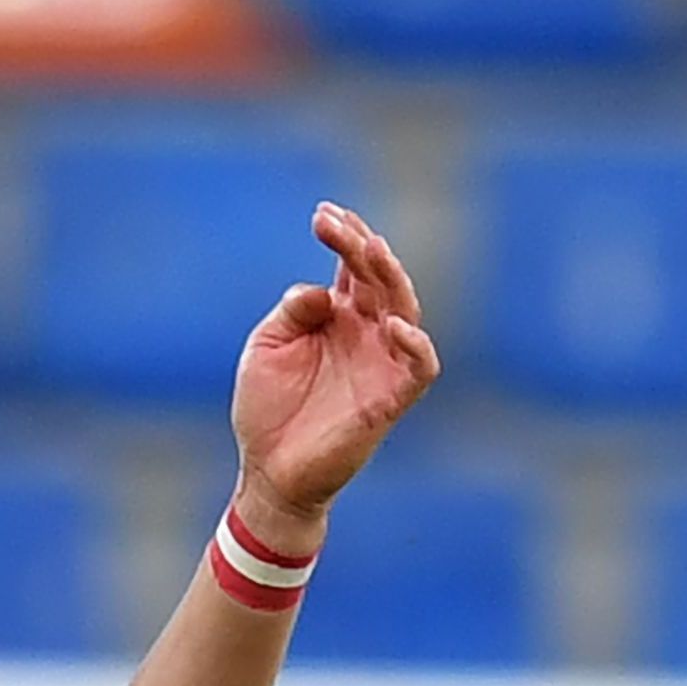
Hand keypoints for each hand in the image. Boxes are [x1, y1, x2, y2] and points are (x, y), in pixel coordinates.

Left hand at [230, 202, 441, 543]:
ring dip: (390, 277)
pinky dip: (415, 344)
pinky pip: (420, 366)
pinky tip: (391, 324)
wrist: (269, 472)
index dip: (343, 236)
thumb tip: (323, 291)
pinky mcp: (392, 398)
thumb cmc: (266, 411)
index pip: (351, 266)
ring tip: (369, 250)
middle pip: (378, 278)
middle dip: (361, 246)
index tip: (322, 213)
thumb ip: (292, 313)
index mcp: (338, 317)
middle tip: (334, 222)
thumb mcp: (266, 348)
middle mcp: (366, 332)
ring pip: (404, 308)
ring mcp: (382, 362)